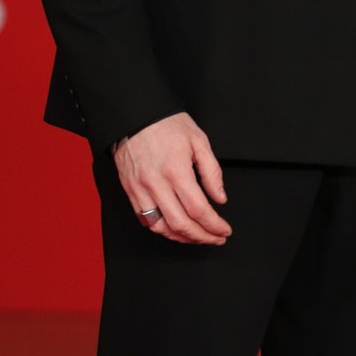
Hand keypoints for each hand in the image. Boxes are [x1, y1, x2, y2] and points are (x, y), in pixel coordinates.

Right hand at [113, 112, 230, 245]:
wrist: (135, 117)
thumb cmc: (167, 125)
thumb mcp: (199, 141)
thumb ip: (212, 172)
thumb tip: (220, 198)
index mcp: (176, 170)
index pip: (198, 209)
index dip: (214, 225)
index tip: (225, 230)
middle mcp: (156, 184)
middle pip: (181, 224)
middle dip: (202, 236)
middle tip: (216, 238)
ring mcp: (140, 190)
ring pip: (161, 227)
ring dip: (182, 238)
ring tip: (198, 237)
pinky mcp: (131, 192)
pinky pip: (145, 220)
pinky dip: (162, 229)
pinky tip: (176, 229)